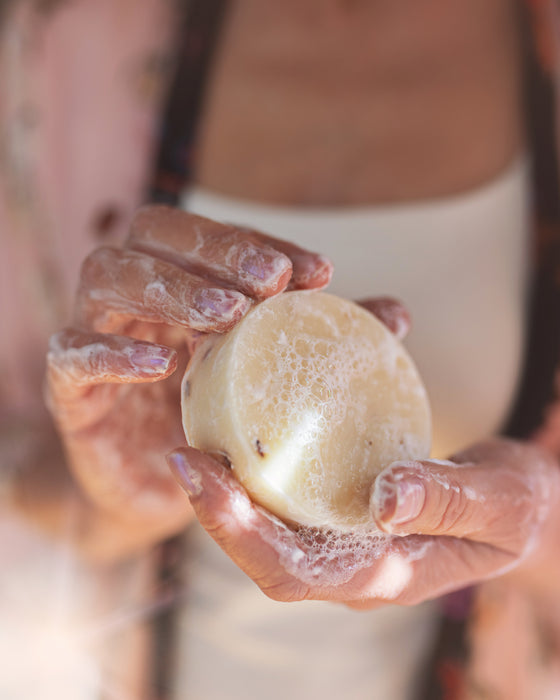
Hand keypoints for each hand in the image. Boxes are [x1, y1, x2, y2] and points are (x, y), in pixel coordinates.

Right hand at [45, 205, 331, 549]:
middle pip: (151, 236)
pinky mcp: (70, 393)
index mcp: (178, 285)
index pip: (209, 237)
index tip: (317, 271)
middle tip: (270, 281)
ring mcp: (94, 337)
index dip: (258, 242)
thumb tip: (395, 316)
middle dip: (214, 251)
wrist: (155, 490)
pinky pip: (71, 357)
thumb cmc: (216, 424)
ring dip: (168, 289)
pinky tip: (160, 365)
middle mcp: (133, 299)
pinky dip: (111, 354)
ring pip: (106, 278)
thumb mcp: (271, 381)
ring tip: (226, 316)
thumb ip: (319, 343)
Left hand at [167, 435, 559, 606]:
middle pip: (261, 547)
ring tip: (199, 424)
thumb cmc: (514, 507)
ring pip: (268, 513)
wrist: (516, 500)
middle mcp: (347, 558)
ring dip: (228, 476)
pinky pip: (290, 481)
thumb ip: (452, 502)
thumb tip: (387, 498)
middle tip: (183, 450)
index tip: (198, 477)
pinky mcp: (340, 499)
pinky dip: (262, 451)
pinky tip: (248, 406)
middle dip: (214, 506)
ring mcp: (341, 531)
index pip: (292, 573)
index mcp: (382, 575)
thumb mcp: (504, 503)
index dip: (238, 532)